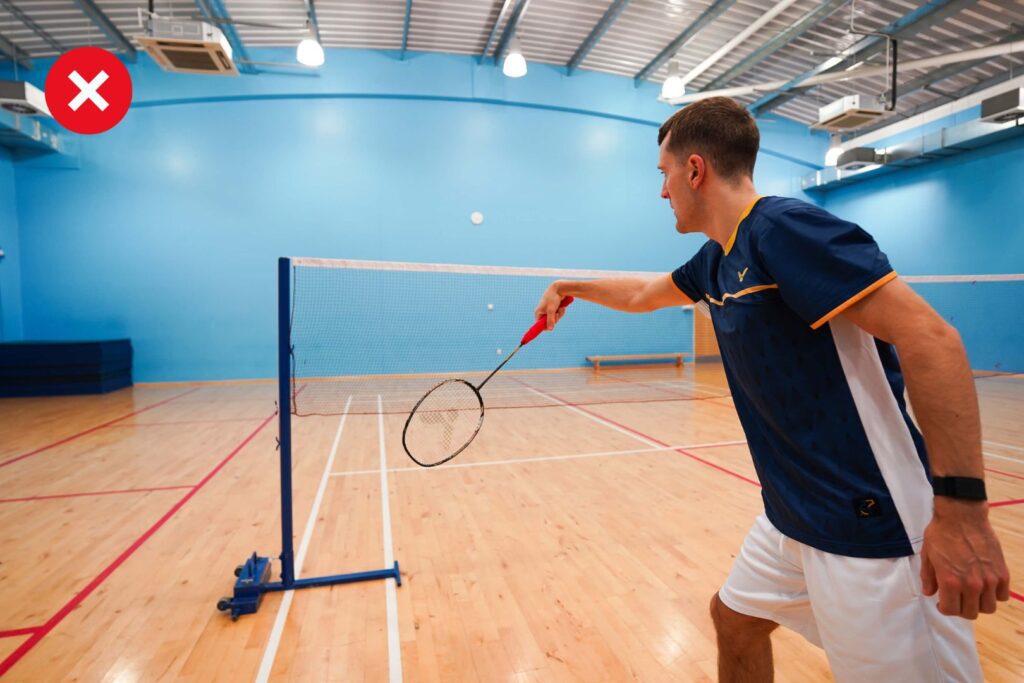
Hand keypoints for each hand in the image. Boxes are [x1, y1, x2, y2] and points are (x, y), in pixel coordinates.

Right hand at [534, 281, 570, 330]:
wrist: (559, 289)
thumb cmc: (552, 298)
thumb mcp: (551, 310)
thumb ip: (550, 320)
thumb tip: (550, 329)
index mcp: (538, 312)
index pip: (539, 325)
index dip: (545, 327)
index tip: (550, 327)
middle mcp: (543, 312)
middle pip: (549, 323)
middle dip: (555, 319)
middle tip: (556, 314)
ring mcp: (549, 311)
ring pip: (555, 319)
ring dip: (559, 314)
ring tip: (559, 308)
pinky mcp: (554, 309)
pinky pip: (558, 315)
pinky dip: (561, 312)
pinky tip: (561, 307)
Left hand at [920, 499, 1009, 618]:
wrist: (962, 515)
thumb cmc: (941, 533)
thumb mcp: (927, 555)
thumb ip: (928, 577)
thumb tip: (929, 593)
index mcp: (950, 581)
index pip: (951, 610)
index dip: (945, 609)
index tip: (943, 602)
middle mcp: (971, 584)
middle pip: (970, 613)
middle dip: (961, 608)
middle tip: (957, 598)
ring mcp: (989, 579)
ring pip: (988, 607)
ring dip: (979, 604)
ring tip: (972, 593)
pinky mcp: (1002, 572)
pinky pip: (1002, 595)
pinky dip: (995, 595)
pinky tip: (986, 586)